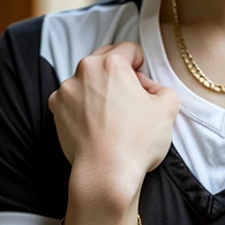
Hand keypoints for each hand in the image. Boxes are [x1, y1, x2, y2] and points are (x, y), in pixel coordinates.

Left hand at [48, 42, 179, 199]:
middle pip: (105, 61)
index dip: (141, 66)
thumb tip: (149, 88)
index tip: (143, 85)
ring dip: (99, 90)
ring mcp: (66, 91)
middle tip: (130, 99)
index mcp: (111, 64)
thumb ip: (162, 88)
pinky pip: (72, 99)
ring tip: (112, 116)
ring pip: (87, 80)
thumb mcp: (168, 108)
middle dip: (119, 74)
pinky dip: (83, 106)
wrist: (105, 175)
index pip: (129, 50)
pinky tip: (96, 124)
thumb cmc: (136, 141)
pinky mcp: (56, 110)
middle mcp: (83, 71)